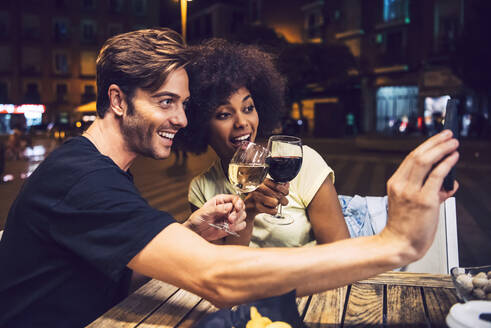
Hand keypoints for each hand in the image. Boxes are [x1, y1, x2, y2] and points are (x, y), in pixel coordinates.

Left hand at [186, 194, 246, 240]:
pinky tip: (229, 228)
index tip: (237, 208)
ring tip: (228, 224)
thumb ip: (217, 209)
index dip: (238, 203)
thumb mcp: (205, 212)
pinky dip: (238, 227)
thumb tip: (229, 206)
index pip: (236, 198)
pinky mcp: (232, 226)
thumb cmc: (198, 219)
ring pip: (243, 216)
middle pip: (241, 207)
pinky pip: (241, 225)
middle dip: (237, 213)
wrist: (196, 231)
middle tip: (230, 219)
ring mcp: (230, 217)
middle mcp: (228, 207)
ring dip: (238, 220)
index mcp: (222, 200)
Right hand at [244, 179, 288, 217]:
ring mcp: (256, 196)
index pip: (279, 186)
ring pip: (275, 202)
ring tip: (272, 204)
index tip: (285, 194)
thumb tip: (287, 184)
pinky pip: (272, 211)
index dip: (285, 191)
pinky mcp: (255, 206)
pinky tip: (270, 209)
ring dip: (276, 205)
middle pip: (278, 195)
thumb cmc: (261, 197)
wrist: (249, 206)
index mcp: (264, 181)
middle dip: (283, 200)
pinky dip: (273, 211)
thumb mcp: (269, 189)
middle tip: (283, 202)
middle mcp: (259, 187)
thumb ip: (279, 186)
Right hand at [381, 130, 458, 261]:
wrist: (399, 244)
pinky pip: (436, 176)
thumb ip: (428, 191)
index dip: (426, 146)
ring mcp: (411, 192)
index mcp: (395, 183)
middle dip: (435, 142)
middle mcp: (401, 185)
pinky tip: (453, 158)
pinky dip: (446, 164)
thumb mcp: (410, 203)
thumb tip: (446, 183)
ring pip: (425, 161)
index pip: (411, 159)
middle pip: (417, 155)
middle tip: (448, 135)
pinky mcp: (424, 201)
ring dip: (442, 149)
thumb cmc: (405, 227)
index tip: (438, 139)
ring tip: (453, 143)